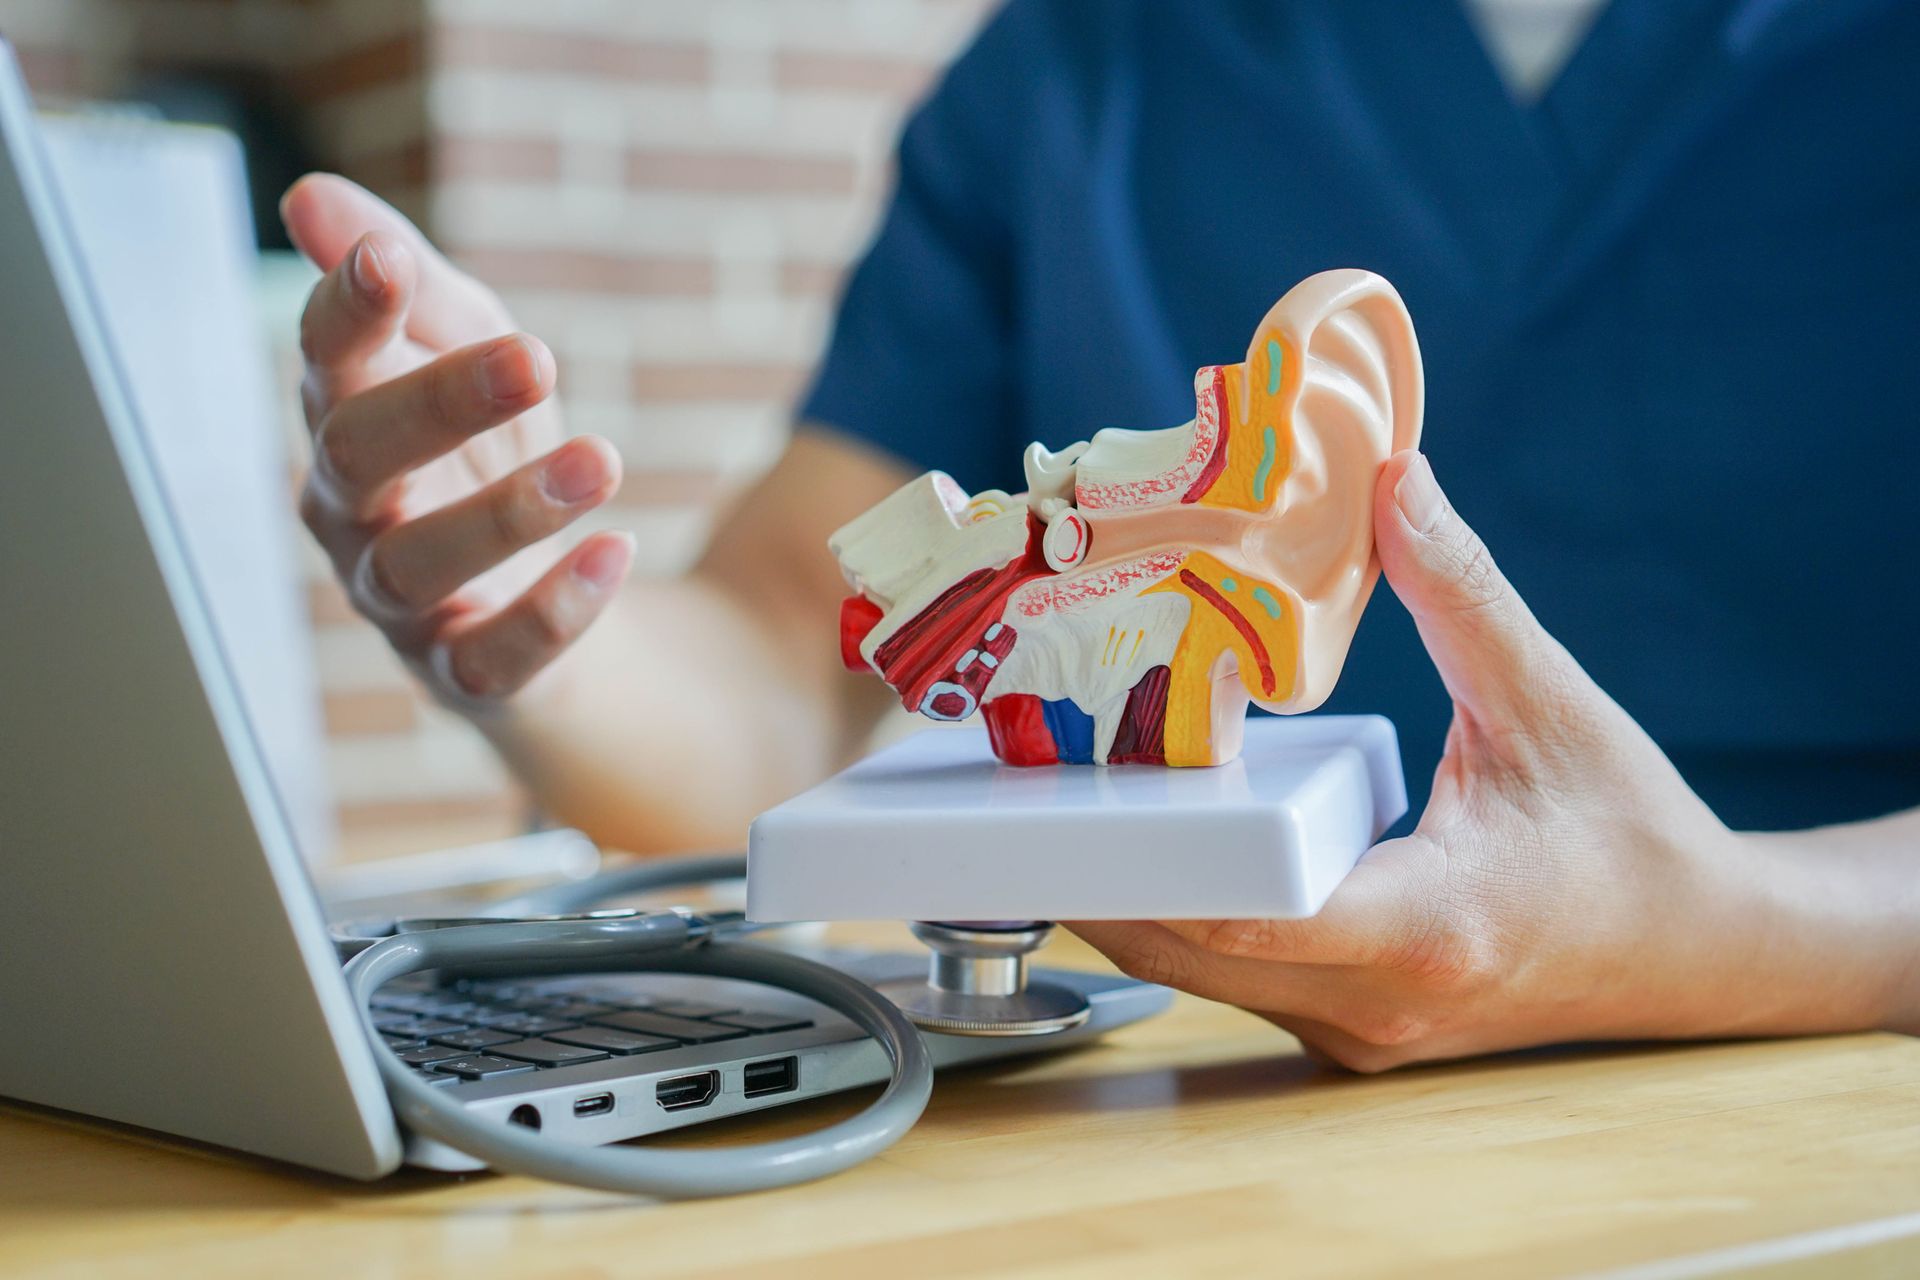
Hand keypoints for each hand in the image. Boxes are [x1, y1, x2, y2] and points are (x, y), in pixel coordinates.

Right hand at [283, 174, 632, 709]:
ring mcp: (402, 604)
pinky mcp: (466, 674)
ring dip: (509, 511)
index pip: (325, 362)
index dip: (347, 312)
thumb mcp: (470, 348)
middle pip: (359, 458)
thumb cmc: (491, 451)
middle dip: (438, 403)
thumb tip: (313, 199)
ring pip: (419, 563)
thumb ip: (415, 284)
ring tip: (602, 460)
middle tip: (535, 359)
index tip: (391, 260)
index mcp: (346, 422)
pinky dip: (554, 611)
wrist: (549, 598)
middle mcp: (353, 516)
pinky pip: (493, 657)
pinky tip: (615, 552)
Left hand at [1072, 451, 1892, 1070]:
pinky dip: (1179, 916)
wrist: (1696, 951)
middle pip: (1188, 952)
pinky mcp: (1348, 1029)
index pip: (1251, 911)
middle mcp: (1378, 999)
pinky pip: (1232, 980)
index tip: (1062, 793)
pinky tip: (1143, 845)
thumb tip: (1391, 481)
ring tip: (1059, 800)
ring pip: (1197, 978)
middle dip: (1098, 871)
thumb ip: (1464, 591)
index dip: (1143, 860)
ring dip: (1126, 897)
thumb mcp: (1551, 701)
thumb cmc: (1632, 832)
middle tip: (1018, 780)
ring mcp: (1357, 1030)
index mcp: (1431, 925)